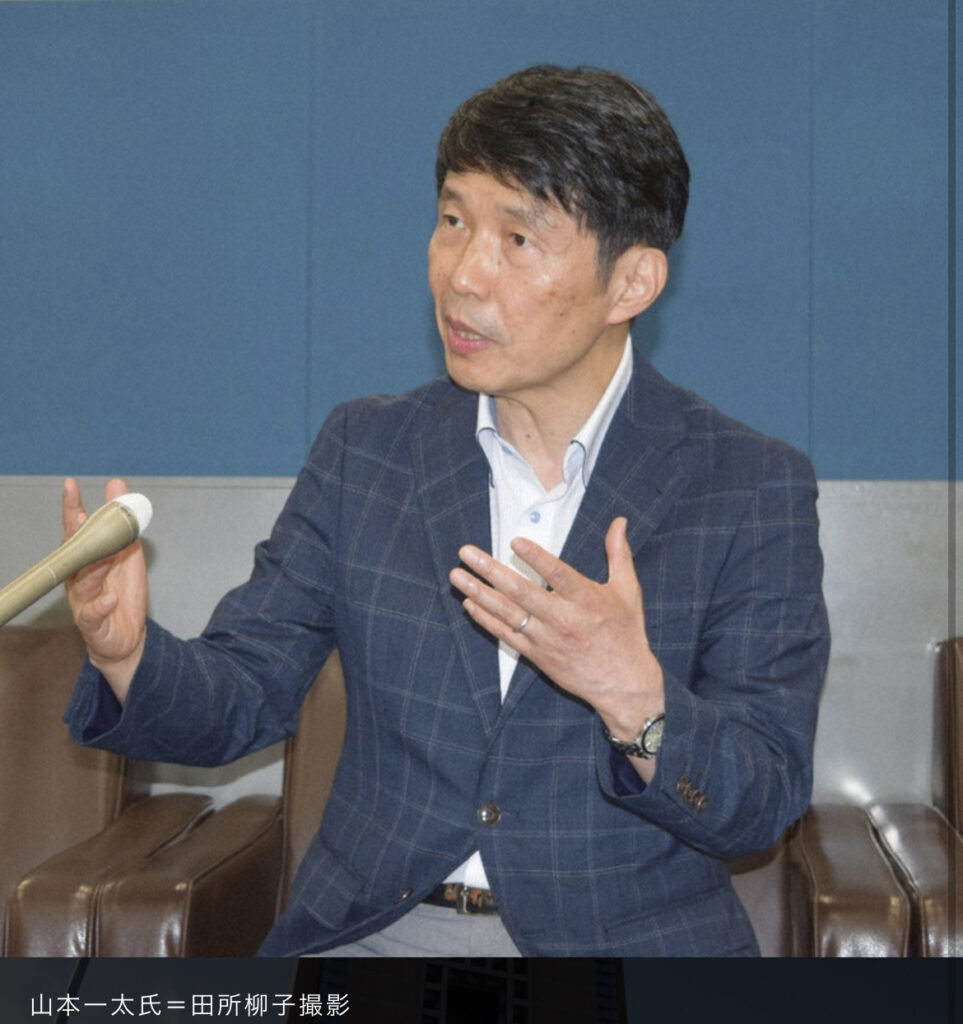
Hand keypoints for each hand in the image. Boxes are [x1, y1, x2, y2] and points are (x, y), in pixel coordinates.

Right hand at [62, 477, 147, 701]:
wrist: (127, 636)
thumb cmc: (122, 592)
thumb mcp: (127, 553)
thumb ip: (122, 523)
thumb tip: (118, 486)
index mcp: (85, 559)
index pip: (76, 530)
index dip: (71, 507)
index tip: (70, 485)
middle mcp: (78, 577)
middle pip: (74, 553)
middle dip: (76, 534)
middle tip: (79, 515)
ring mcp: (82, 600)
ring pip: (84, 581)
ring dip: (95, 566)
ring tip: (107, 554)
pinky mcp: (92, 623)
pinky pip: (93, 613)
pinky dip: (102, 605)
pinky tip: (111, 598)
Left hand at [449, 517, 663, 742]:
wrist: (623, 685)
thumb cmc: (626, 633)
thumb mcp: (628, 591)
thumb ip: (619, 553)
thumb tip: (619, 520)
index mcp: (586, 599)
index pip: (557, 575)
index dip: (536, 558)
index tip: (514, 541)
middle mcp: (563, 619)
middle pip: (521, 592)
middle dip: (490, 570)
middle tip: (466, 553)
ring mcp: (546, 639)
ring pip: (507, 613)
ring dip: (478, 593)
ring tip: (457, 576)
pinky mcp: (537, 655)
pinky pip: (506, 635)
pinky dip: (486, 620)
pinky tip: (469, 604)